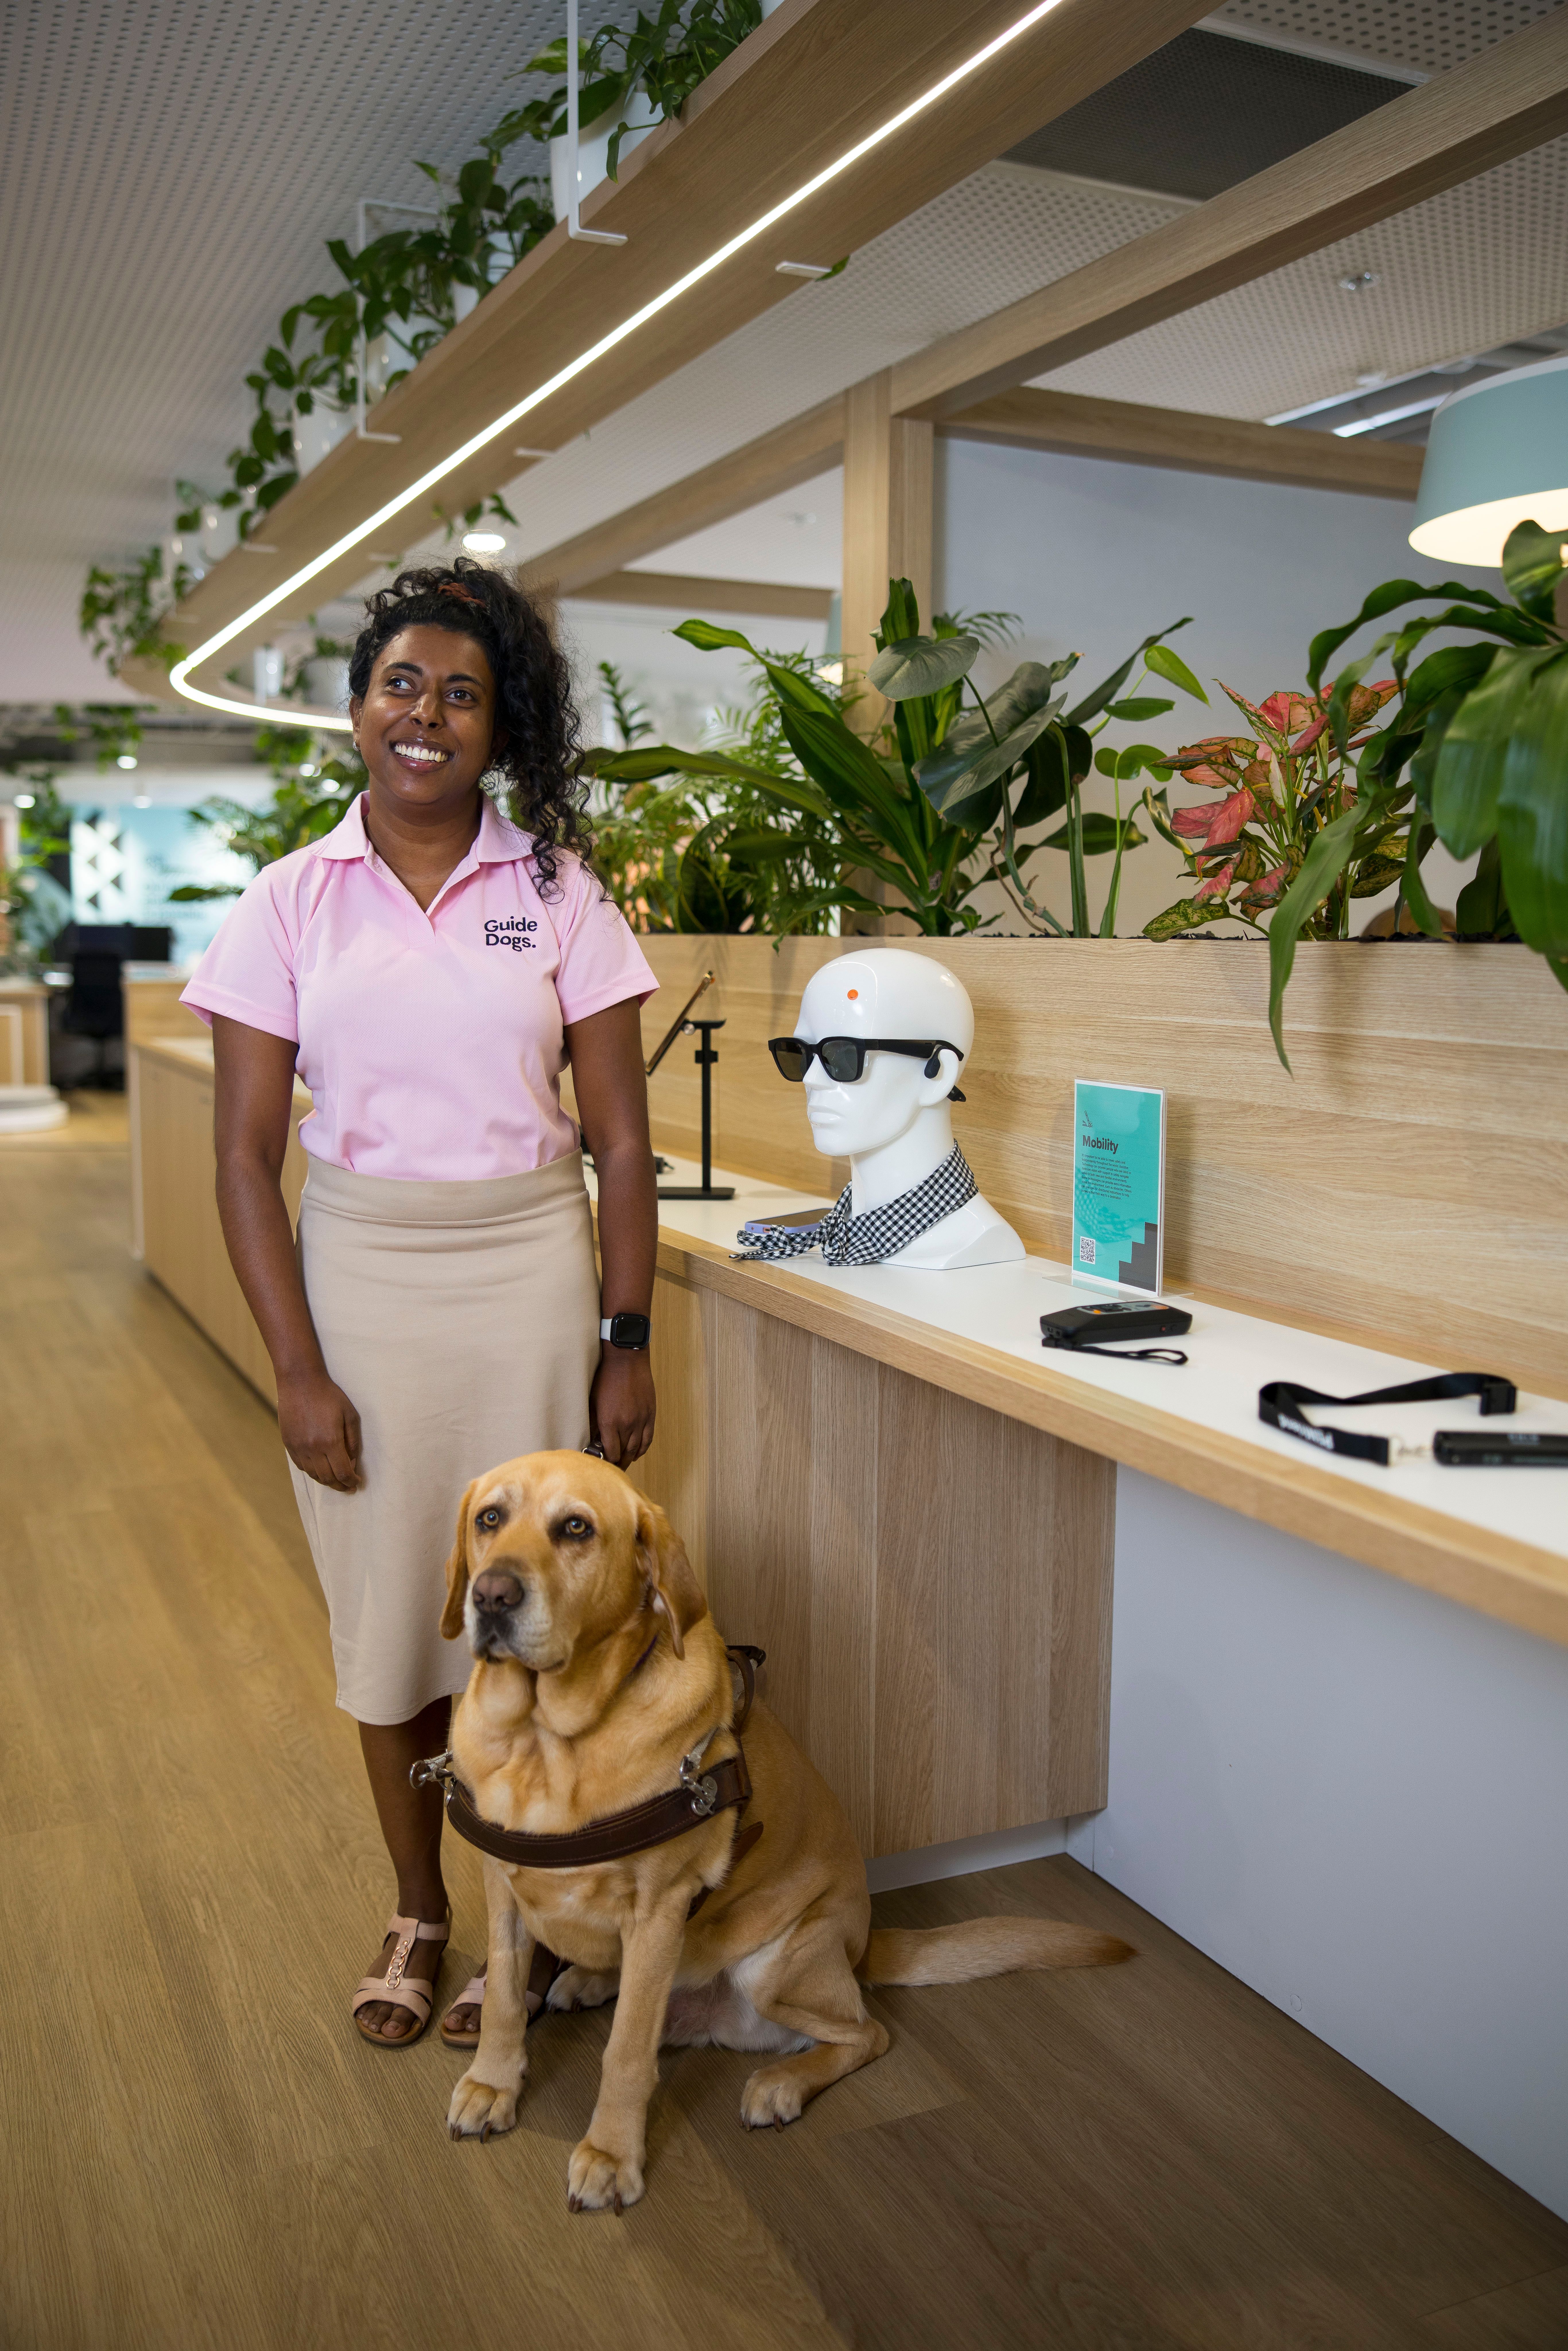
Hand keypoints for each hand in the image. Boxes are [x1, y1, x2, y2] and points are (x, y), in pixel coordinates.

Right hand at [278, 1367, 362, 1490]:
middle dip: (340, 1486)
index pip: (342, 1473)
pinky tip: (320, 1469)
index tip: (357, 1483)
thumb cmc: (329, 1396)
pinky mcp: (288, 1444)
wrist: (300, 1382)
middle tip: (349, 1487)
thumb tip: (353, 1463)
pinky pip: (301, 1466)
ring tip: (336, 1481)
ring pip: (313, 1475)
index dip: (351, 1481)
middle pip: (327, 1478)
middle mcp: (312, 1449)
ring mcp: (298, 1447)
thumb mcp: (349, 1415)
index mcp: (330, 1442)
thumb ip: (353, 1442)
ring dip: (326, 1481)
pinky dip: (313, 1472)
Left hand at [590, 1347, 655, 1466]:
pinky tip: (636, 1453)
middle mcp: (626, 1424)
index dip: (607, 1462)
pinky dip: (642, 1449)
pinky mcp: (650, 1414)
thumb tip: (592, 1441)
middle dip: (617, 1464)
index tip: (602, 1465)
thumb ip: (594, 1424)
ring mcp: (641, 1420)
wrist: (627, 1360)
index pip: (610, 1453)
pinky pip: (648, 1439)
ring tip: (623, 1463)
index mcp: (609, 1422)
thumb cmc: (606, 1378)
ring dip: (629, 1458)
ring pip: (636, 1448)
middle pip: (624, 1453)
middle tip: (612, 1470)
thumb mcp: (594, 1402)